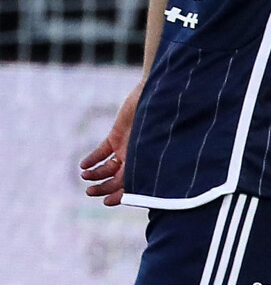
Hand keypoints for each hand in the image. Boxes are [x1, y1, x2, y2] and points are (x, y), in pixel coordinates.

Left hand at [79, 81, 143, 205]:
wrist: (155, 95)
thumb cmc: (161, 120)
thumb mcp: (152, 144)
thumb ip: (142, 165)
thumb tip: (131, 187)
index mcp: (145, 164)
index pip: (131, 187)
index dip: (119, 196)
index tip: (107, 201)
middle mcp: (134, 159)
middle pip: (116, 180)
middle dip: (103, 188)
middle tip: (90, 192)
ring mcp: (125, 147)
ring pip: (107, 167)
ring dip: (95, 174)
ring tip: (85, 176)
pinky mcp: (116, 136)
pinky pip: (102, 151)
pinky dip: (92, 159)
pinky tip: (84, 165)